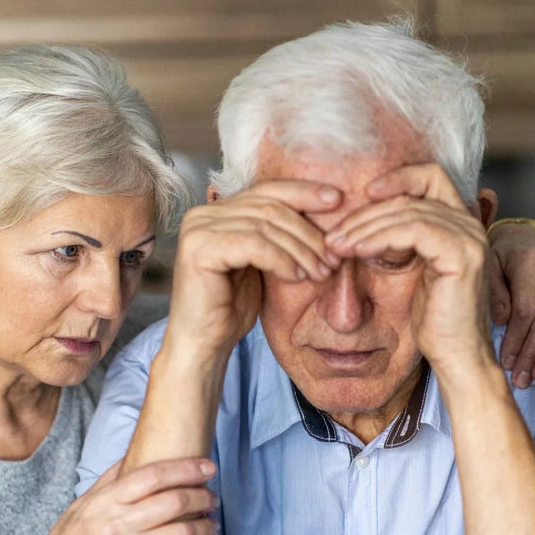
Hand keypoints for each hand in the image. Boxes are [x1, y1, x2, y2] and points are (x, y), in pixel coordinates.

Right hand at [17, 456, 218, 534]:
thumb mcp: (78, 508)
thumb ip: (106, 483)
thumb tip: (130, 458)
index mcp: (105, 502)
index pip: (155, 475)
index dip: (187, 468)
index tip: (207, 467)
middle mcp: (117, 525)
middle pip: (175, 502)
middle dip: (203, 497)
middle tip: (212, 498)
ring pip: (182, 534)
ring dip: (206, 527)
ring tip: (212, 525)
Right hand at [166, 181, 341, 356]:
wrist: (204, 345)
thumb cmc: (232, 309)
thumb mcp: (262, 263)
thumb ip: (277, 235)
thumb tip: (324, 210)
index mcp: (216, 211)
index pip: (266, 190)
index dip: (304, 192)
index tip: (337, 200)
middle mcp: (202, 213)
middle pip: (269, 206)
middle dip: (307, 231)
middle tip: (332, 258)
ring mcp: (198, 229)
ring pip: (265, 226)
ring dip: (300, 250)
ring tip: (320, 272)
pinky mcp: (200, 249)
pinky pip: (254, 245)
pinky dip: (281, 259)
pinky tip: (296, 277)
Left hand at [329, 163, 493, 374]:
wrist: (456, 357)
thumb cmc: (433, 321)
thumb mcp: (413, 270)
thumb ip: (401, 239)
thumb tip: (361, 220)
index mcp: (461, 223)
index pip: (431, 177)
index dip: (398, 177)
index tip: (364, 193)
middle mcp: (470, 224)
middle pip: (410, 197)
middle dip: (366, 214)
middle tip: (333, 235)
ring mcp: (469, 238)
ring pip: (407, 212)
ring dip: (365, 227)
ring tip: (336, 245)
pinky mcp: (461, 255)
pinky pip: (413, 231)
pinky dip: (380, 237)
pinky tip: (357, 250)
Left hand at [486, 223, 534, 387]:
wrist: (524, 234)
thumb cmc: (500, 256)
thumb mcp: (486, 265)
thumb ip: (493, 292)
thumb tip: (501, 320)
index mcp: (527, 262)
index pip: (524, 311)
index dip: (516, 341)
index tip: (507, 364)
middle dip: (534, 354)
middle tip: (523, 380)